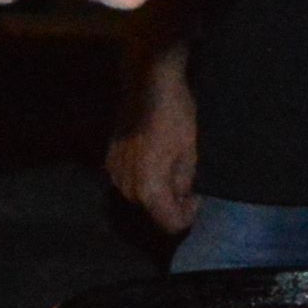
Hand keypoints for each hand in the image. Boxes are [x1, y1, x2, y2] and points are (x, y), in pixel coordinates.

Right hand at [104, 54, 199, 233]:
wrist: (146, 83)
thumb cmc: (174, 116)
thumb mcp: (190, 152)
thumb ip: (185, 183)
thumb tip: (183, 196)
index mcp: (149, 190)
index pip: (171, 223)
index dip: (188, 215)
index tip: (197, 196)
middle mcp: (127, 188)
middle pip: (153, 212)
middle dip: (172, 203)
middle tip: (188, 183)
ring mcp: (115, 174)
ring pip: (140, 196)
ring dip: (157, 189)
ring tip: (172, 167)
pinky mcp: (110, 159)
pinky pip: (129, 180)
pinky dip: (143, 176)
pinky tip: (155, 156)